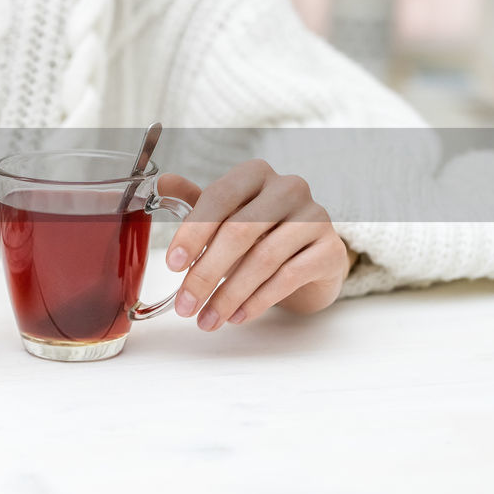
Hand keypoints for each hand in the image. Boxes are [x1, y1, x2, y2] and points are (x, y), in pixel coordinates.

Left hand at [160, 160, 352, 331]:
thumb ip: (195, 201)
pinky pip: (289, 277)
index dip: (193, 232)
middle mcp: (288, 188)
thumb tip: (163, 181)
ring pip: (263, 259)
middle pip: (239, 231)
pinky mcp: (331, 249)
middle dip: (206, 273)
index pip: (219, 198)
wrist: (311, 259)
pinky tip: (237, 316)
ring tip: (208, 319)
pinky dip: (258, 301)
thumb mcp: (226, 215)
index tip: (172, 265)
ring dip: (229, 295)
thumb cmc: (261, 233)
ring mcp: (315, 217)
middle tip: (185, 305)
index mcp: (256, 174)